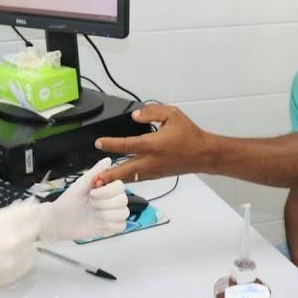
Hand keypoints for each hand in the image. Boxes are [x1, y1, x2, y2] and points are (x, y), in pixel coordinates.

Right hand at [0, 203, 41, 297]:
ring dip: (27, 243)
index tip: (29, 208)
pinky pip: (26, 265)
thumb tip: (23, 211)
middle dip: (30, 225)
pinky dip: (22, 258)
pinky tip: (9, 255)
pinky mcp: (10, 278)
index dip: (31, 208)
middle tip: (22, 224)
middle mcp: (14, 241)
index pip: (32, 212)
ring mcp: (14, 262)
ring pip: (33, 248)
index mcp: (3, 222)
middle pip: (36, 229)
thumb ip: (4, 216)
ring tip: (13, 241)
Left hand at [39, 157, 128, 241]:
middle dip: (104, 203)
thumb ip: (95, 172)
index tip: (92, 193)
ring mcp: (112, 214)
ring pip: (124, 213)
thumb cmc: (68, 202)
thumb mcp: (80, 185)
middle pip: (123, 200)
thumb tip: (108, 160)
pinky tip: (98, 222)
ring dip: (106, 214)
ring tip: (94, 214)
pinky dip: (109, 225)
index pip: (120, 186)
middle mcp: (111, 200)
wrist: (59, 221)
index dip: (107, 191)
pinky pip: (121, 226)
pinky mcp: (111, 227)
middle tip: (91, 204)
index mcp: (106, 188)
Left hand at [92, 104, 214, 186]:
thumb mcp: (172, 114)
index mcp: (154, 144)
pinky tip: (118, 181)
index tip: (99, 143)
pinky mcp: (156, 175)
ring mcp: (153, 170)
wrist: (203, 154)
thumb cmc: (189, 134)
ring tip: (100, 185)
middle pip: (125, 170)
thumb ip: (152, 112)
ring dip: (115, 181)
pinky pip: (138, 178)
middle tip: (94, 181)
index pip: (128, 144)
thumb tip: (135, 116)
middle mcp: (151, 160)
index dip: (111, 144)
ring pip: (130, 177)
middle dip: (109, 176)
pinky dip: (127, 180)